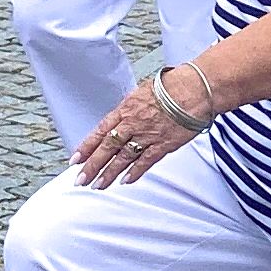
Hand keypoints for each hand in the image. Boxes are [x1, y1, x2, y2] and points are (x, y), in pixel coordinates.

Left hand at [71, 78, 203, 188]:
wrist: (195, 89)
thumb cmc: (173, 86)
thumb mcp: (143, 92)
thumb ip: (130, 108)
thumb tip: (122, 117)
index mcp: (126, 109)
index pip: (100, 131)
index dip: (86, 146)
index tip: (76, 159)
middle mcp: (133, 123)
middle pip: (107, 148)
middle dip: (92, 166)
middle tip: (80, 179)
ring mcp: (147, 135)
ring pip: (123, 158)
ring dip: (109, 173)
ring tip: (98, 185)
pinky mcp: (163, 145)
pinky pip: (145, 162)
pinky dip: (135, 172)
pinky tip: (125, 181)